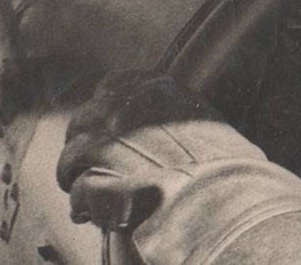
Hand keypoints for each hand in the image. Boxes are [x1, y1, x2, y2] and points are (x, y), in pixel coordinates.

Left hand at [57, 70, 300, 264]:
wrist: (226, 202)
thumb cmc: (229, 169)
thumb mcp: (208, 124)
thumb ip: (177, 117)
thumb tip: (162, 136)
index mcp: (155, 91)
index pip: (112, 86)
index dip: (104, 109)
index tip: (107, 126)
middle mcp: (125, 111)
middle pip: (84, 120)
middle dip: (84, 143)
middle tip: (91, 164)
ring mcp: (109, 146)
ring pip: (71, 156)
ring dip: (75, 175)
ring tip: (84, 192)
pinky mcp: (99, 183)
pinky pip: (78, 192)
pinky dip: (82, 204)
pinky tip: (89, 214)